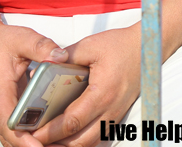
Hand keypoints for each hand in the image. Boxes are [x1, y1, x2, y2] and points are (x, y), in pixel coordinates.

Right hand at [0, 19, 69, 146]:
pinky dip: (29, 138)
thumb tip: (60, 57)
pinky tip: (49, 138)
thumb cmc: (0, 42)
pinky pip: (16, 129)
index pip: (7, 121)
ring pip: (11, 136)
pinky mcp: (8, 108)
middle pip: (9, 136)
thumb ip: (41, 46)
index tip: (38, 146)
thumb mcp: (22, 38)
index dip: (21, 138)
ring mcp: (1, 109)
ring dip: (30, 145)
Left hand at [31, 23, 142, 146]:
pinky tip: (68, 136)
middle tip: (36, 140)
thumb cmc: (121, 45)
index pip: (72, 121)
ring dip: (69, 145)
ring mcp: (115, 114)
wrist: (148, 47)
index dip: (51, 131)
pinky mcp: (117, 114)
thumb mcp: (90, 45)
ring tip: (50, 141)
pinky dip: (82, 141)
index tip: (33, 132)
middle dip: (56, 144)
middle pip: (80, 141)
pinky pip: (98, 136)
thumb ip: (66, 56)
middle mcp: (110, 109)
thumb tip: (43, 64)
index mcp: (102, 93)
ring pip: (90, 143)